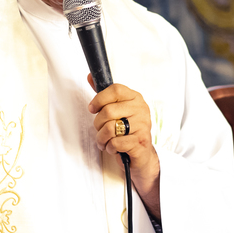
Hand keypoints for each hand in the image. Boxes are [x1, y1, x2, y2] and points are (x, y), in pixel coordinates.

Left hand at [89, 79, 160, 217]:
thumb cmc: (127, 132)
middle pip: (108, 111)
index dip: (99, 99)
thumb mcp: (117, 111)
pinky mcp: (140, 143)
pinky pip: (115, 143)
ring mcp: (142, 126)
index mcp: (136, 98)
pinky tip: (113, 148)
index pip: (115, 90)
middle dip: (98, 124)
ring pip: (109, 128)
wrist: (142, 156)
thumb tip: (90, 77)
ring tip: (105, 141)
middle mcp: (141, 110)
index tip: (92, 108)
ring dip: (101, 138)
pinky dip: (109, 148)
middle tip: (100, 130)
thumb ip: (105, 95)